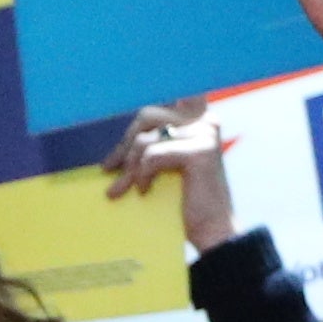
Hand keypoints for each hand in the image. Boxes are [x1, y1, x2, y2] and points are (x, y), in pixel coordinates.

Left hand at [105, 98, 236, 249]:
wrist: (213, 231)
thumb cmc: (189, 199)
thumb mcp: (170, 163)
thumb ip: (155, 141)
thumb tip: (121, 140)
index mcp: (199, 117)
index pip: (167, 96)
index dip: (148, 97)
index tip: (135, 90)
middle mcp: (205, 119)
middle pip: (147, 116)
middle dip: (125, 145)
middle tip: (109, 168)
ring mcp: (204, 133)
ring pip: (146, 138)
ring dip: (129, 166)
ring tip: (123, 188)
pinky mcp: (199, 152)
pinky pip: (153, 155)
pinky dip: (142, 175)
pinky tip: (144, 191)